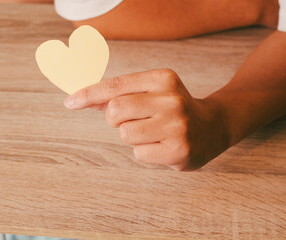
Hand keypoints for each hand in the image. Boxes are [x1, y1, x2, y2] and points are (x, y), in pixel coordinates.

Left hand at [64, 69, 229, 170]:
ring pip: (125, 134)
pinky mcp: (178, 150)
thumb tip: (84, 97)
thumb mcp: (153, 91)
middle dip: (117, 119)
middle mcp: (171, 99)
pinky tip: (163, 145)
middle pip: (115, 111)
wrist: (214, 126)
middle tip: (137, 119)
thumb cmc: (175, 108)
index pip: (115, 86)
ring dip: (133, 136)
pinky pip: (139, 153)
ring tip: (154, 132)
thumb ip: (120, 94)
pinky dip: (145, 151)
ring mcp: (176, 126)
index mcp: (163, 78)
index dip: (89, 94)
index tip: (71, 102)